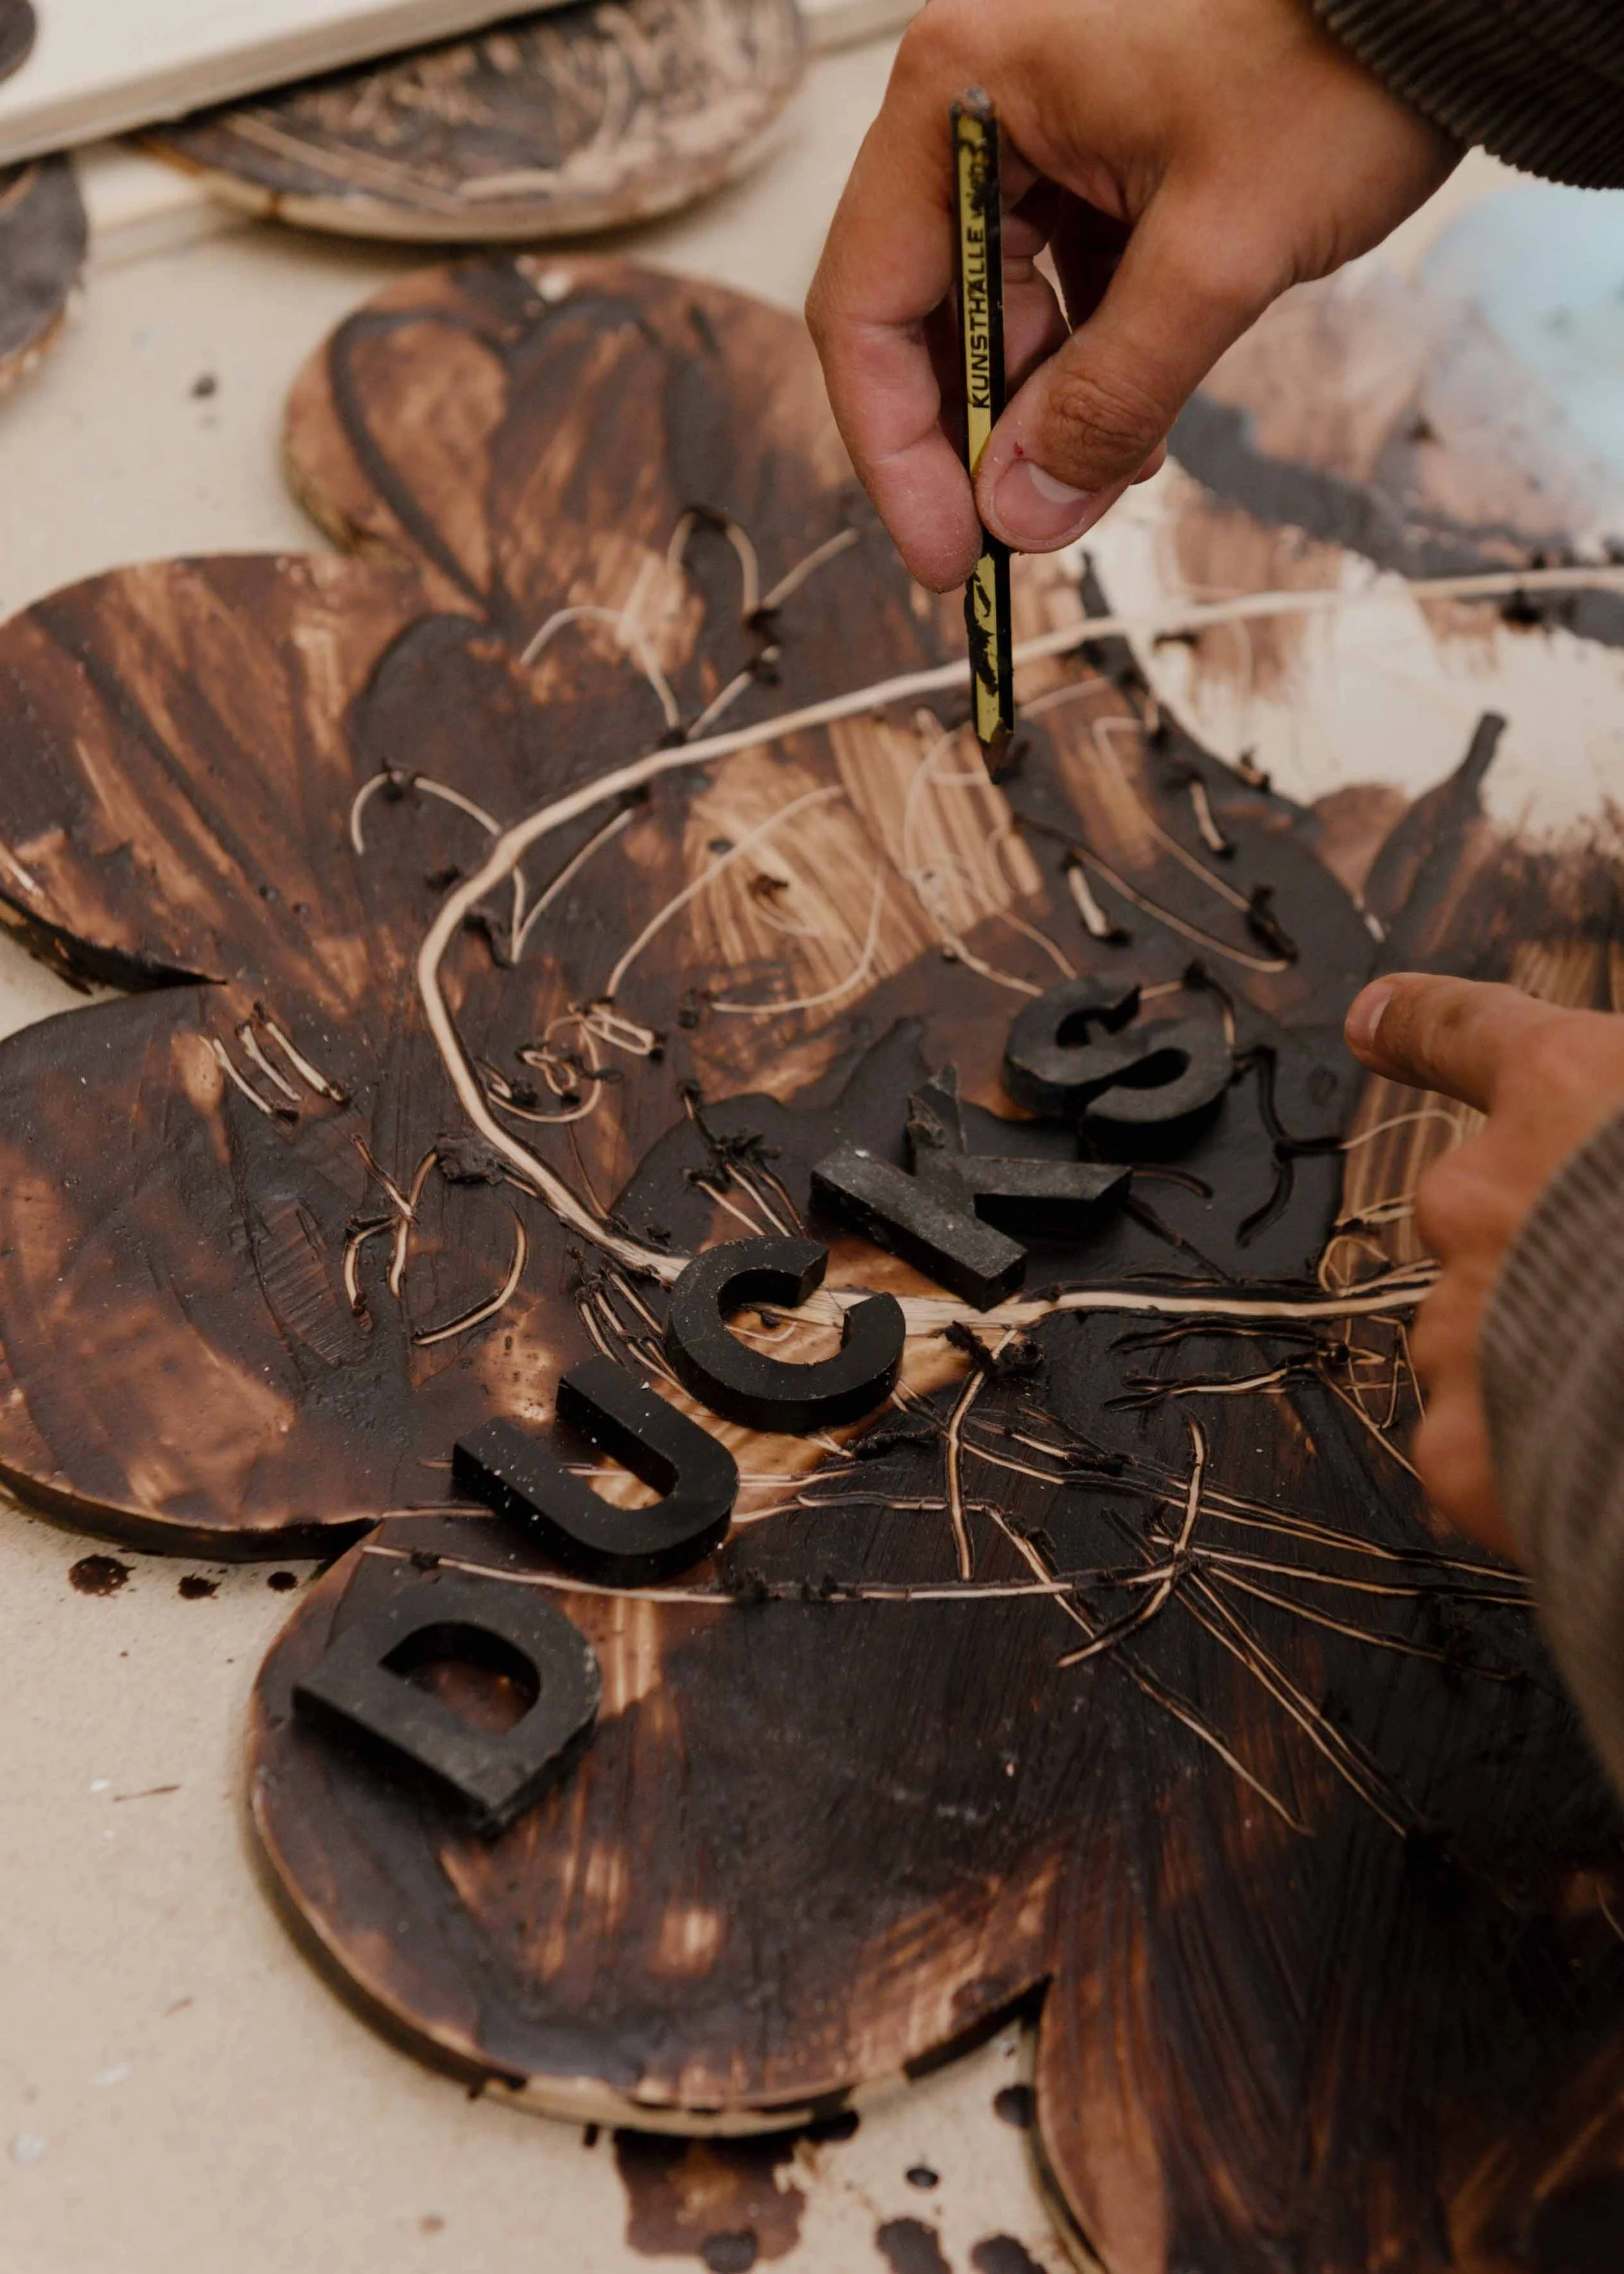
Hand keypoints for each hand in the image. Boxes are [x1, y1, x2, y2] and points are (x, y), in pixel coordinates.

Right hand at [806, 0, 1456, 590]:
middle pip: (917, 318)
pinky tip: (1135, 426)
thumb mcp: (1217, 256)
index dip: (895, 451)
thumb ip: (1111, 395)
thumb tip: (1021, 516)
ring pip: (990, 315)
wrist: (1443, 2)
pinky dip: (1085, 369)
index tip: (946, 555)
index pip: (867, 307)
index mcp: (959, 95)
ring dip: (1036, 415)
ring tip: (1100, 479)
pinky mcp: (1092, 161)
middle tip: (1022, 536)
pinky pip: (1055, 291)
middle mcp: (973, 107)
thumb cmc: (1335, 68)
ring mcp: (1033, 133)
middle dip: (972, 440)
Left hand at [1344, 976, 1623, 1558]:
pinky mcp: (1460, 1443)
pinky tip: (1609, 1460)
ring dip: (1542, 1351)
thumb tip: (1612, 1145)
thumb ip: (1620, 1124)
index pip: (1465, 1031)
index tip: (1374, 1017)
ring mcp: (1457, 1321)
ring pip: (1479, 1330)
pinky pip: (1483, 1445)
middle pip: (1482, 1211)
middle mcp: (1480, 1194)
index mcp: (1562, 1091)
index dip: (1416, 1022)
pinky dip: (1535, 1458)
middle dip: (1541, 1247)